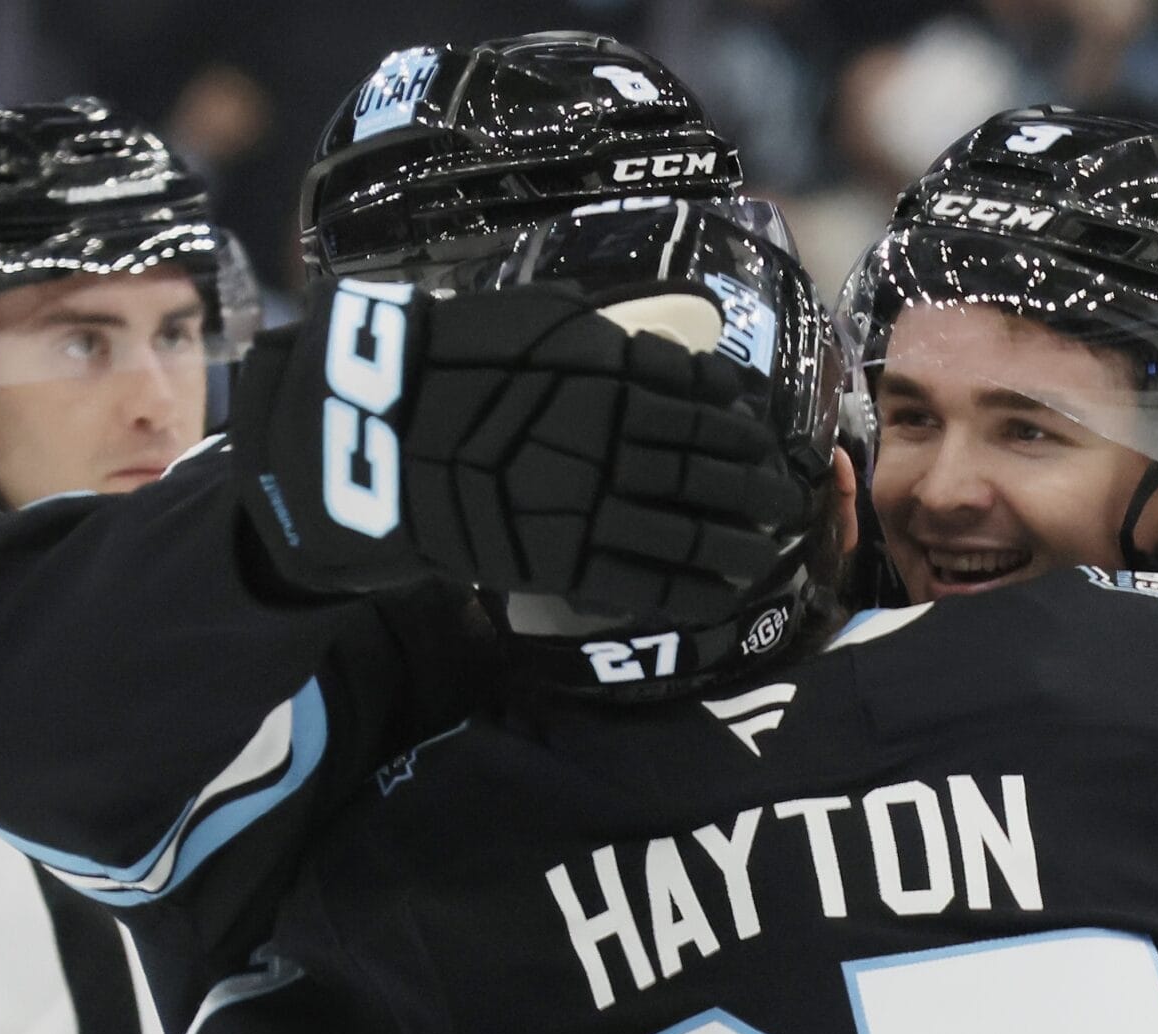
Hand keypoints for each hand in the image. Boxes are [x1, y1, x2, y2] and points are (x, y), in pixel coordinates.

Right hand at [232, 280, 808, 624]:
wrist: (373, 427)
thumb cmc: (454, 360)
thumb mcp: (543, 320)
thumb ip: (617, 335)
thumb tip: (693, 340)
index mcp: (610, 370)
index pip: (702, 399)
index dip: (742, 424)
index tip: (765, 435)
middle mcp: (612, 435)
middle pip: (707, 464)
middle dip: (755, 484)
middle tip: (784, 497)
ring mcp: (588, 499)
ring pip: (687, 525)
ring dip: (737, 541)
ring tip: (766, 549)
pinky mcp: (559, 555)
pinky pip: (642, 576)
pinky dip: (692, 585)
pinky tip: (724, 589)